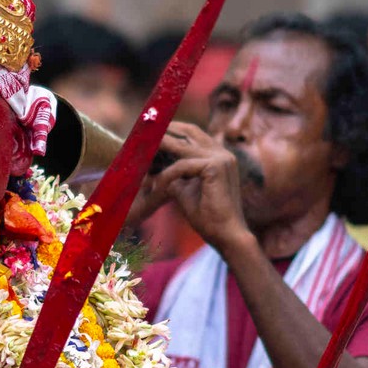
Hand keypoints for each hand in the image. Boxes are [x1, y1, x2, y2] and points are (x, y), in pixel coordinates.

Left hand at [149, 123, 251, 252]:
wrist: (227, 236)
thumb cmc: (208, 218)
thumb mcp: (186, 192)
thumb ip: (175, 177)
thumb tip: (157, 171)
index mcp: (220, 157)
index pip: (194, 135)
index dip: (173, 132)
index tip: (151, 135)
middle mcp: (223, 153)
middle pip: (190, 131)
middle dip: (165, 131)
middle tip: (143, 133)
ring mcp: (222, 158)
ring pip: (183, 147)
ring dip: (160, 149)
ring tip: (141, 150)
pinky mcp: (216, 167)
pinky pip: (182, 165)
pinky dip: (166, 175)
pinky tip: (155, 185)